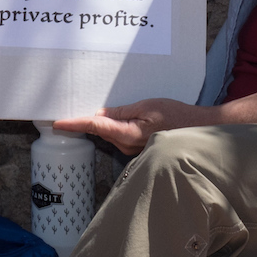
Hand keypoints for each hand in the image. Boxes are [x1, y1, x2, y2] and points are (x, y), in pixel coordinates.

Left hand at [55, 98, 211, 155]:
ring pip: (108, 133)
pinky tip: (111, 116)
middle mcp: (127, 145)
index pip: (96, 126)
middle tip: (67, 110)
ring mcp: (132, 149)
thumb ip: (123, 111)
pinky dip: (111, 126)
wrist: (199, 131)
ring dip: (99, 123)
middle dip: (84, 121)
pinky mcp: (137, 148)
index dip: (75, 124)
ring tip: (88, 108)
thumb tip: (100, 113)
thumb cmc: (178, 117)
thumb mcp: (149, 106)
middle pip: (99, 131)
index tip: (58, 123)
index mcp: (129, 134)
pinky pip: (118, 135)